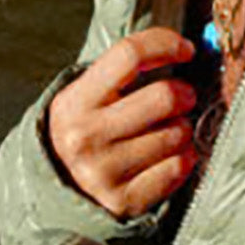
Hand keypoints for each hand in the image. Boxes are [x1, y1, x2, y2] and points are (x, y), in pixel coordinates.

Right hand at [47, 27, 199, 218]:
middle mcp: (85, 136)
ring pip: (177, 133)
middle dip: (184, 92)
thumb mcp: (86, 97)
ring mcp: (104, 172)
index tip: (186, 49)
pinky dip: (184, 158)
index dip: (165, 44)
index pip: (128, 55)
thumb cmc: (87, 132)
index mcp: (75, 102)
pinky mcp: (124, 201)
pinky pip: (179, 167)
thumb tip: (184, 47)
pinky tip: (170, 156)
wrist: (58, 192)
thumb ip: (123, 71)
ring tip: (168, 130)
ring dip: (182, 128)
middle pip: (164, 96)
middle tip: (183, 97)